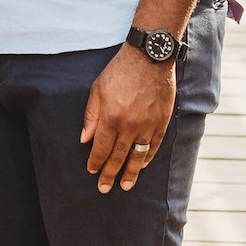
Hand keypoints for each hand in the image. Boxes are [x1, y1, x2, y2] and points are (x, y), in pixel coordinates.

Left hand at [80, 43, 175, 193]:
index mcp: (111, 117)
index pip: (101, 148)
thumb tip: (84, 139)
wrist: (149, 57)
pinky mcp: (162, 122)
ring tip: (126, 185)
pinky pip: (154, 146)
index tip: (92, 171)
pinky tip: (141, 166)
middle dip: (110, 174)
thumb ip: (91, 116)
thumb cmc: (120, 71)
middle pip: (118, 157)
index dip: (96, 162)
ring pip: (137, 156)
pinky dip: (147, 158)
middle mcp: (129, 125)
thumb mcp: (97, 90)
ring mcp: (147, 125)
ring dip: (130, 173)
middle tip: (104, 188)